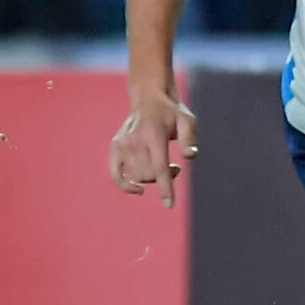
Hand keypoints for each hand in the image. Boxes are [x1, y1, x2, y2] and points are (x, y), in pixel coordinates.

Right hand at [110, 92, 197, 207]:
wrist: (148, 99)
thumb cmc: (172, 112)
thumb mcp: (187, 120)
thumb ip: (189, 138)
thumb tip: (190, 156)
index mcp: (154, 135)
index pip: (159, 167)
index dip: (165, 188)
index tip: (169, 205)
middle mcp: (134, 140)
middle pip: (148, 175)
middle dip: (164, 178)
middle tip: (176, 168)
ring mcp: (122, 144)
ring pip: (137, 177)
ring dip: (151, 179)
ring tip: (163, 166)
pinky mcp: (114, 147)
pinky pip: (116, 175)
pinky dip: (126, 185)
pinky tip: (138, 190)